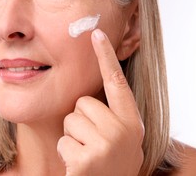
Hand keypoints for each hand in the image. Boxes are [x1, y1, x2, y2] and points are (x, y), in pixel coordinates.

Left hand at [57, 29, 144, 175]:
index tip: (97, 32)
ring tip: (87, 154)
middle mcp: (124, 130)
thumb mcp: (120, 137)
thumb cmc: (110, 163)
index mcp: (132, 122)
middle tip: (92, 143)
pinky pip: (63, 141)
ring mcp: (107, 145)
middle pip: (83, 103)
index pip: (117, 82)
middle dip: (81, 121)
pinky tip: (79, 166)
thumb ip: (111, 114)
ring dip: (72, 138)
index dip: (106, 56)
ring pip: (70, 121)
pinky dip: (66, 153)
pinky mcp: (87, 159)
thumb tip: (90, 90)